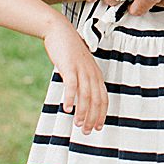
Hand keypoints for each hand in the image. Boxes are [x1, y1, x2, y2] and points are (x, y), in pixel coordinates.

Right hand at [42, 20, 106, 134]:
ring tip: (77, 125)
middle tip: (86, 132)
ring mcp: (82, 69)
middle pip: (96, 100)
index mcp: (96, 74)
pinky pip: (72, 85)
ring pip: (86, 95)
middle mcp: (92, 73)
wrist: (60, 31)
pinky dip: (70, 98)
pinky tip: (67, 109)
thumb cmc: (69, 52)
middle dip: (92, 118)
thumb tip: (80, 99)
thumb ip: (82, 81)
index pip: (103, 98)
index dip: (101, 114)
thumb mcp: (80, 68)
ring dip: (82, 112)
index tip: (97, 128)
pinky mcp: (70, 66)